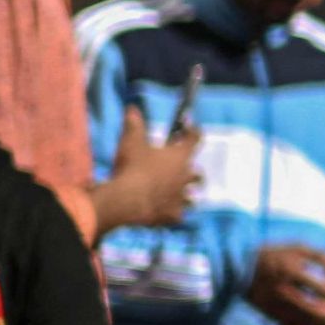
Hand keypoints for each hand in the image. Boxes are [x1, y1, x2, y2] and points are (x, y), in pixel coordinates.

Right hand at [95, 106, 200, 232]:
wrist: (127, 199)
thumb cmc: (132, 167)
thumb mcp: (131, 141)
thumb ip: (134, 124)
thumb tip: (132, 108)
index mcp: (180, 157)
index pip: (195, 139)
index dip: (194, 132)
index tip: (191, 128)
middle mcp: (185, 177)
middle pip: (198, 175)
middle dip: (192, 173)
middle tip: (183, 172)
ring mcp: (181, 198)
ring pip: (192, 199)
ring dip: (186, 197)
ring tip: (178, 197)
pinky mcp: (173, 216)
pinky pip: (178, 217)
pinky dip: (172, 215)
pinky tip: (165, 215)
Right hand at [246, 244, 324, 324]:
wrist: (240, 266)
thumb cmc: (276, 254)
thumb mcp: (299, 248)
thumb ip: (324, 259)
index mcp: (289, 270)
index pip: (322, 287)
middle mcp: (281, 290)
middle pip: (315, 310)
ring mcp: (274, 305)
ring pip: (305, 323)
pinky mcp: (271, 315)